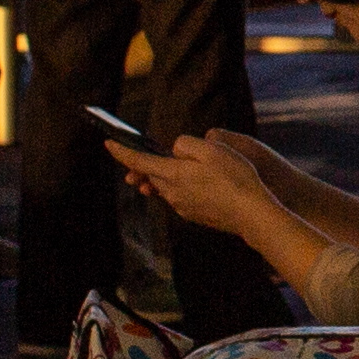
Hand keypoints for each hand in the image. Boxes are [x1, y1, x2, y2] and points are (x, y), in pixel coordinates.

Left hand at [105, 125, 273, 236]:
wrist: (251, 214)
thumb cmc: (235, 179)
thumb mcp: (213, 149)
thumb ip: (187, 144)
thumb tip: (175, 150)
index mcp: (173, 173)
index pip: (138, 161)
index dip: (121, 151)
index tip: (108, 144)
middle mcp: (171, 192)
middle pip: (150, 175)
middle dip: (144, 165)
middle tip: (143, 154)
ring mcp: (181, 206)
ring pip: (165, 186)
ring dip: (165, 176)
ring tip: (180, 168)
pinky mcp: (192, 214)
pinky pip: (179, 197)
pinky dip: (181, 188)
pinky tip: (201, 184)